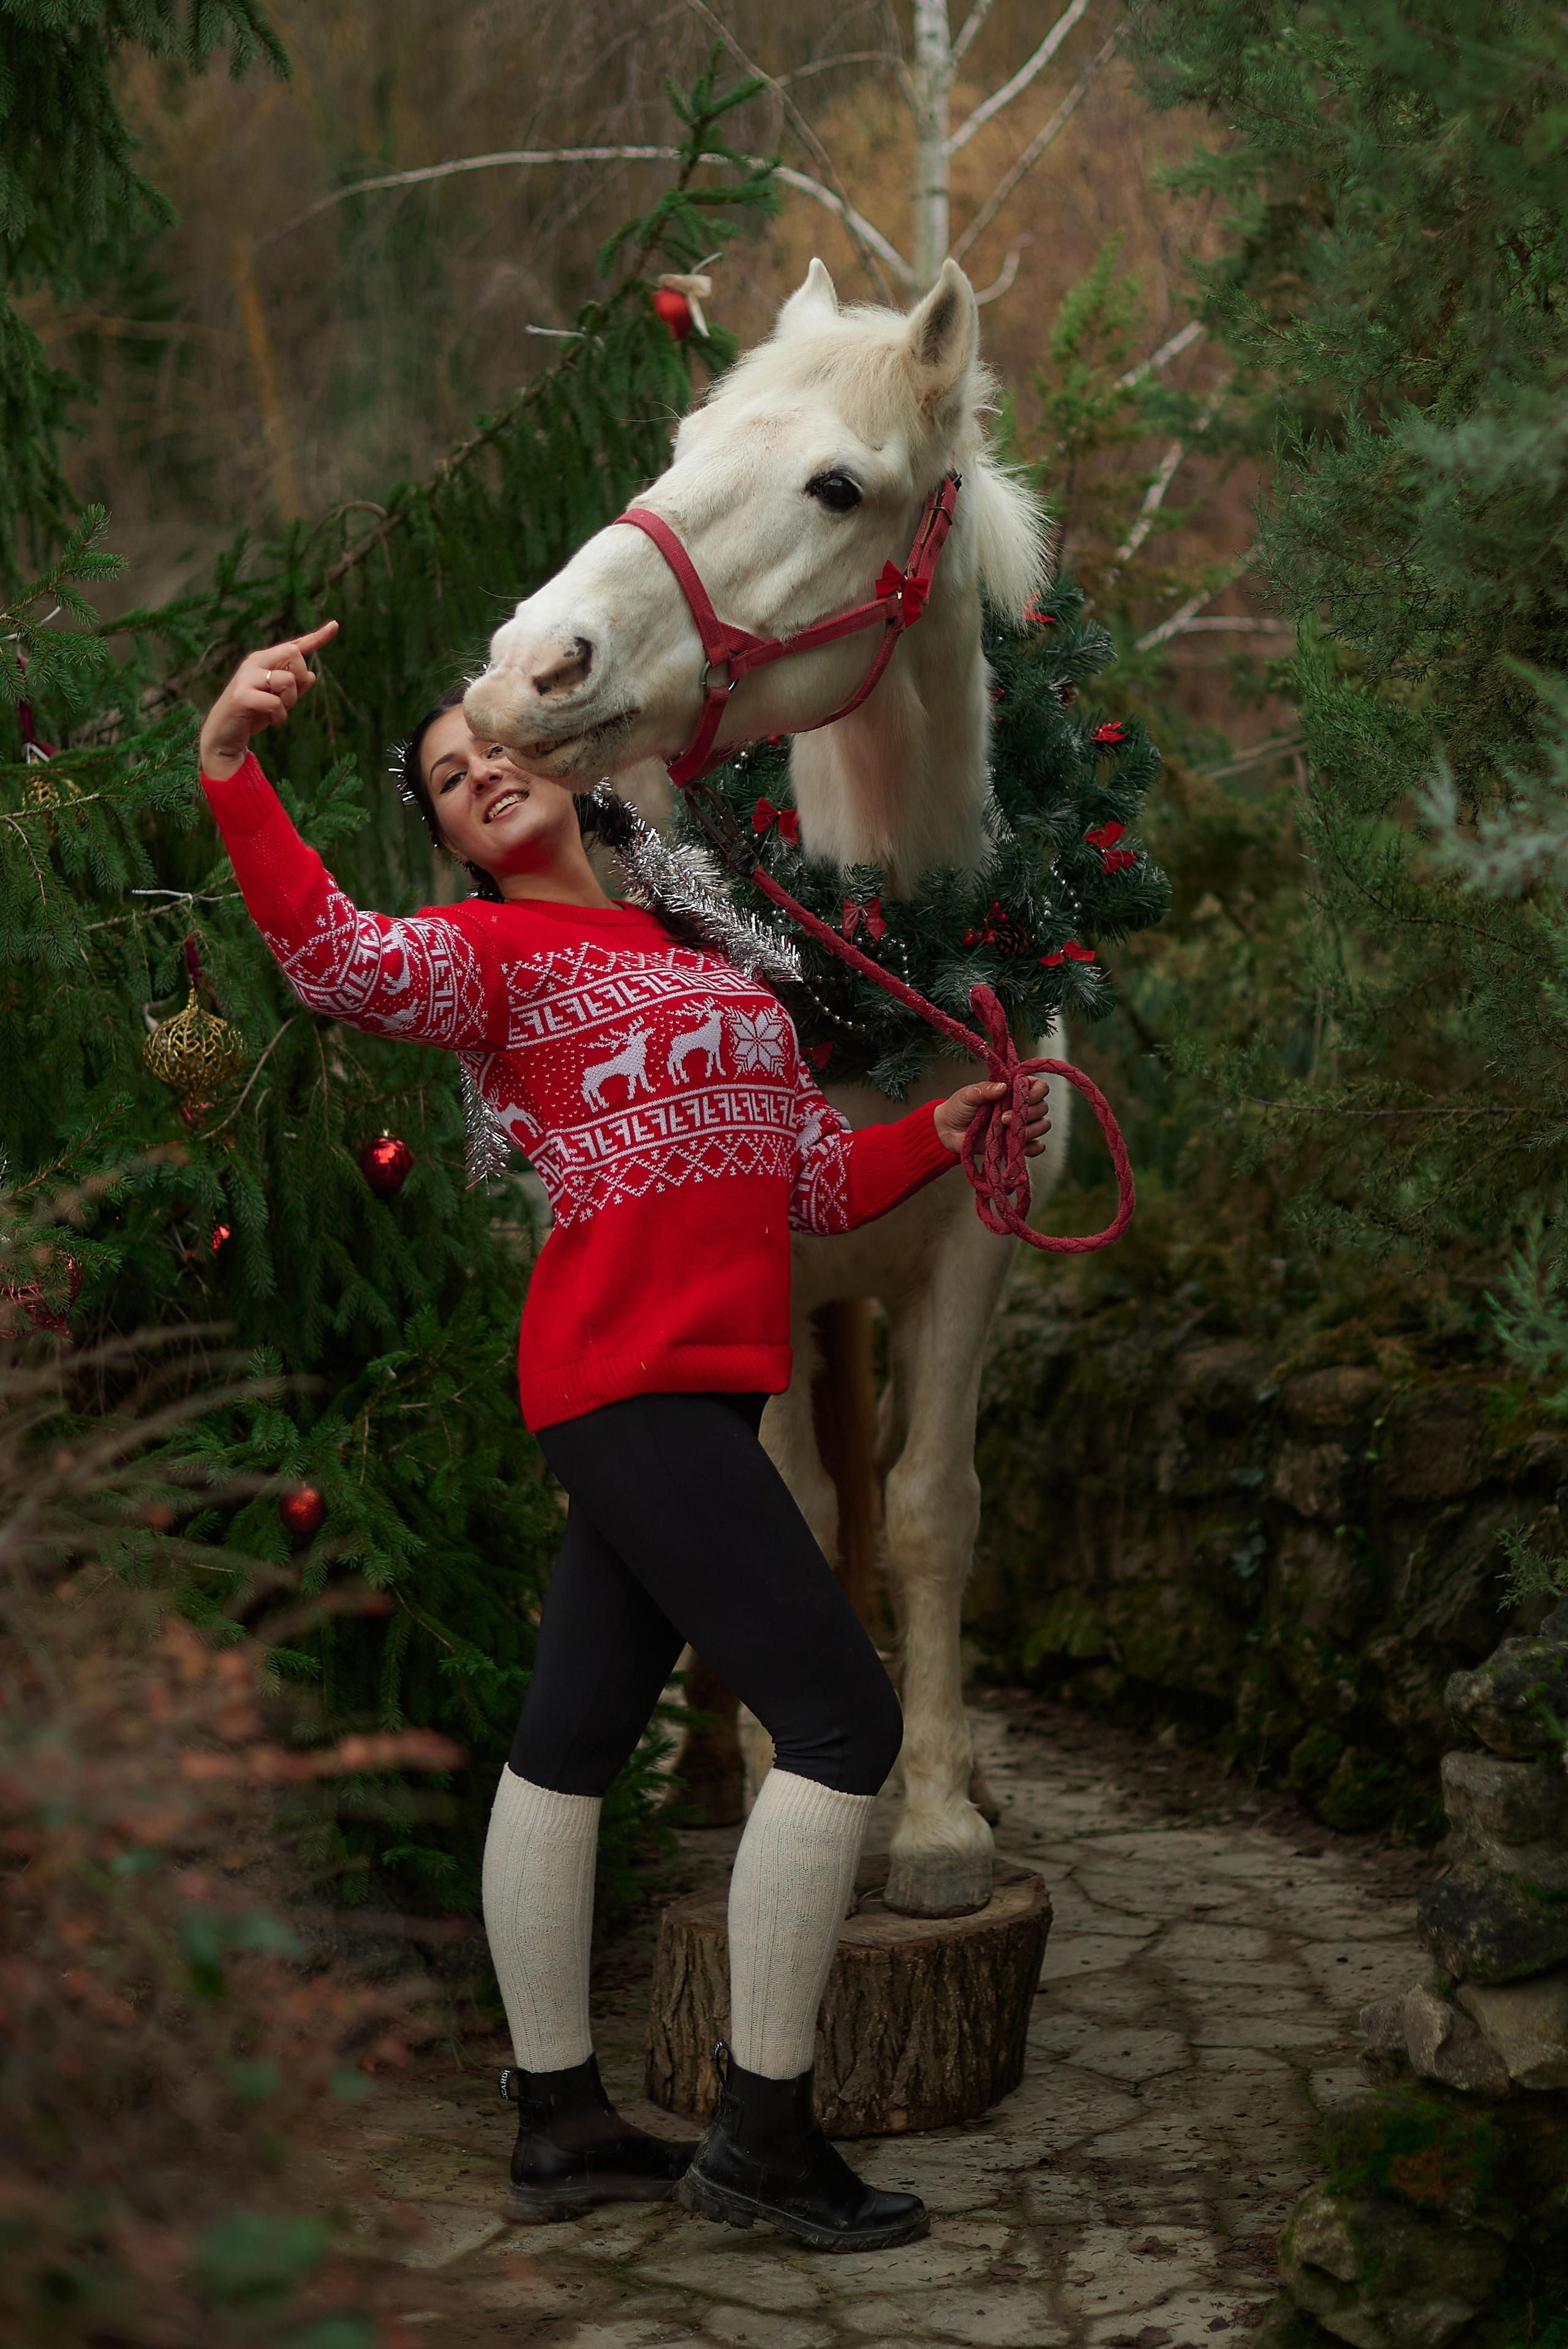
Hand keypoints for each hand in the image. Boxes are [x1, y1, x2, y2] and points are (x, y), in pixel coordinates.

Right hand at [198, 619, 338, 778]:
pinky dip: (279, 717)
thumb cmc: (253, 714)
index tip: (335, 625)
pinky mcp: (242, 696)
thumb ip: (295, 687)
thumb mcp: (279, 700)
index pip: (294, 646)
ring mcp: (246, 677)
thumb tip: (312, 675)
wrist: (224, 734)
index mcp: (264, 660)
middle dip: (299, 677)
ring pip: (287, 680)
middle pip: (293, 654)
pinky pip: (276, 703)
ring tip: (275, 711)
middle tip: (286, 697)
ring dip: (289, 702)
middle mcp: (255, 663)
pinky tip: (270, 721)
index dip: (316, 637)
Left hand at [933, 1074, 1050, 1156]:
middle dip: (1028, 1113)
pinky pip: (1037, 1146)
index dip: (1036, 1091)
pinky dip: (1032, 1147)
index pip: (1039, 1086)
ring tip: (1006, 1131)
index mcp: (1013, 1089)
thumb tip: (1003, 1087)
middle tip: (1003, 1118)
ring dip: (1029, 1130)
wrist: (948, 1132)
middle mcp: (1021, 1106)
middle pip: (1043, 1107)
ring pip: (1043, 1125)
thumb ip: (984, 1090)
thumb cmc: (958, 1108)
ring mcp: (1020, 1125)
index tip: (1020, 1096)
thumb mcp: (968, 1095)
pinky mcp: (1017, 1143)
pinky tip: (1017, 1146)